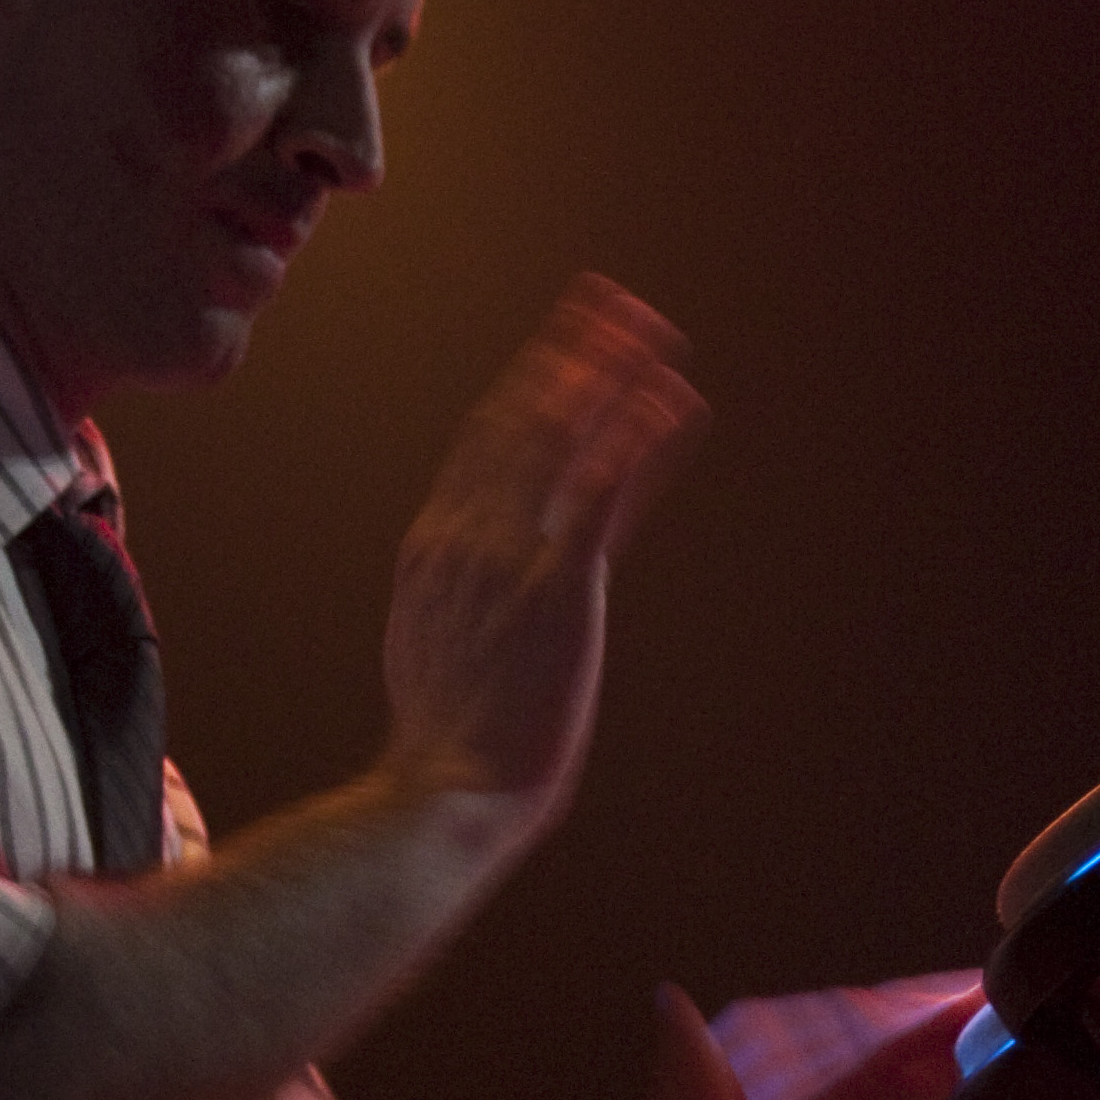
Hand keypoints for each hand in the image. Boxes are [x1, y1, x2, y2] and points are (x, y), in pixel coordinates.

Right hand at [377, 277, 703, 838]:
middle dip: (566, 355)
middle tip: (605, 302)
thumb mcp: (426, 658)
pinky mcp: (562, 588)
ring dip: (608, 374)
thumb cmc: (442, 753)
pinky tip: (673, 398)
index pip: (481, 448)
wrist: (442, 797)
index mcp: (430, 551)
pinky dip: (641, 437)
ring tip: (650, 329)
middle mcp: (466, 537)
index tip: (554, 355)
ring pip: (563, 438)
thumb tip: (455, 609)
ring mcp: (511, 557)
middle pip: (520, 420)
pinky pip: (607, 491)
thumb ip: (445, 611)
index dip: (522, 390)